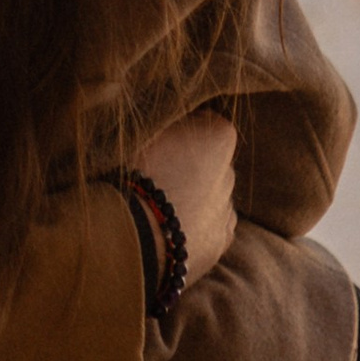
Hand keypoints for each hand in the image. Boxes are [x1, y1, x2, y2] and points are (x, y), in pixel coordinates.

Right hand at [133, 111, 237, 295]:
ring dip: (194, 198)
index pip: (205, 122)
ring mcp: (226, 209)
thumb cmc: (129, 173)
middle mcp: (229, 171)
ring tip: (157, 207)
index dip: (181, 128)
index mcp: (218, 136)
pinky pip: (211, 227)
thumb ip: (163, 123)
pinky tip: (169, 228)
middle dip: (190, 166)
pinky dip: (196, 226)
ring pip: (213, 196)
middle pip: (210, 162)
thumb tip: (162, 118)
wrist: (131, 233)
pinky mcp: (220, 242)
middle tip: (154, 174)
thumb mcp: (141, 130)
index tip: (158, 138)